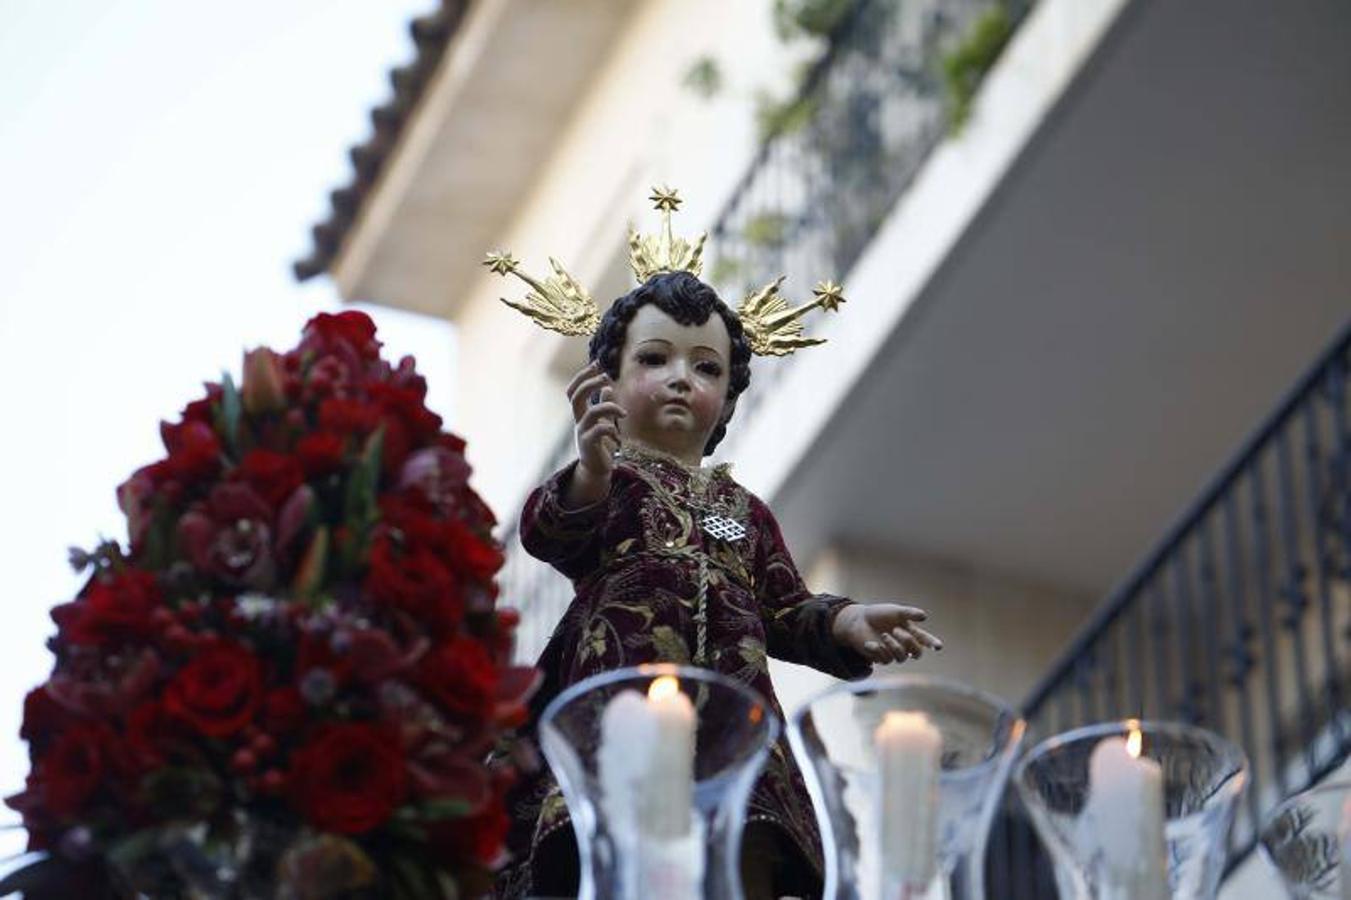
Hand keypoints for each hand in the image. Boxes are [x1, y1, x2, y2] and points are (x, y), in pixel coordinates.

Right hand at [564, 361, 624, 506]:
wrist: (596, 470)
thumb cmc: (600, 445)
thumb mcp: (603, 422)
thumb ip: (604, 406)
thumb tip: (608, 388)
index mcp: (581, 415)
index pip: (573, 391)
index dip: (582, 376)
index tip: (597, 365)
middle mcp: (578, 422)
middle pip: (576, 397)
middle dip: (590, 383)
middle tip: (606, 376)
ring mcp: (582, 433)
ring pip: (592, 413)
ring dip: (610, 408)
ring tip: (623, 413)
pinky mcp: (589, 445)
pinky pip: (599, 431)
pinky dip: (611, 429)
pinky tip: (617, 435)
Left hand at [831, 602, 942, 664]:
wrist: (858, 620)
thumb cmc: (878, 614)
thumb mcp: (895, 611)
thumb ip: (909, 613)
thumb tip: (924, 616)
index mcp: (911, 632)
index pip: (926, 640)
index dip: (933, 644)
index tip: (938, 646)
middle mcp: (905, 645)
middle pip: (917, 653)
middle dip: (909, 642)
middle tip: (896, 630)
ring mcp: (893, 652)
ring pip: (902, 658)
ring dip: (894, 646)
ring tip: (884, 634)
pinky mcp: (881, 658)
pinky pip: (886, 659)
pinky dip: (879, 650)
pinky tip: (871, 643)